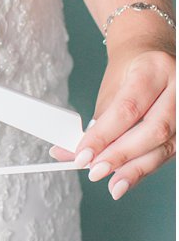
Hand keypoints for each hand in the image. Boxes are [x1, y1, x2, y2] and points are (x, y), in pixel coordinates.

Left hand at [51, 36, 175, 199]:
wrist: (155, 56)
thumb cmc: (131, 72)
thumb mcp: (111, 89)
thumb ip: (97, 123)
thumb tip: (72, 153)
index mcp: (154, 69)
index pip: (127, 108)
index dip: (103, 136)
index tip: (82, 155)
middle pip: (153, 129)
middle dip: (121, 155)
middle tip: (95, 171)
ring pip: (166, 145)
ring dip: (136, 168)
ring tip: (113, 184)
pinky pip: (170, 152)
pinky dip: (146, 167)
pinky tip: (128, 178)